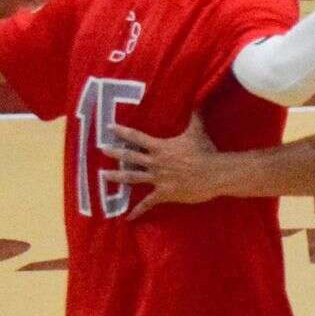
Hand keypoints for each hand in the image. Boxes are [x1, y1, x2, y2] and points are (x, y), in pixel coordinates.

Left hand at [104, 112, 227, 217]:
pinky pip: (147, 203)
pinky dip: (137, 211)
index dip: (122, 131)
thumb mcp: (198, 131)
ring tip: (103, 176)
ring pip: (132, 177)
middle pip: (129, 157)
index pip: (136, 137)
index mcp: (160, 147)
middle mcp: (155, 162)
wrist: (213, 173)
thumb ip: (195, 115)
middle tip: (101, 149)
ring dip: (117, 177)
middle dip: (114, 152)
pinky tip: (127, 218)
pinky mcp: (164, 194)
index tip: (109, 127)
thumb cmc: (205, 151)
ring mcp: (158, 179)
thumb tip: (198, 98)